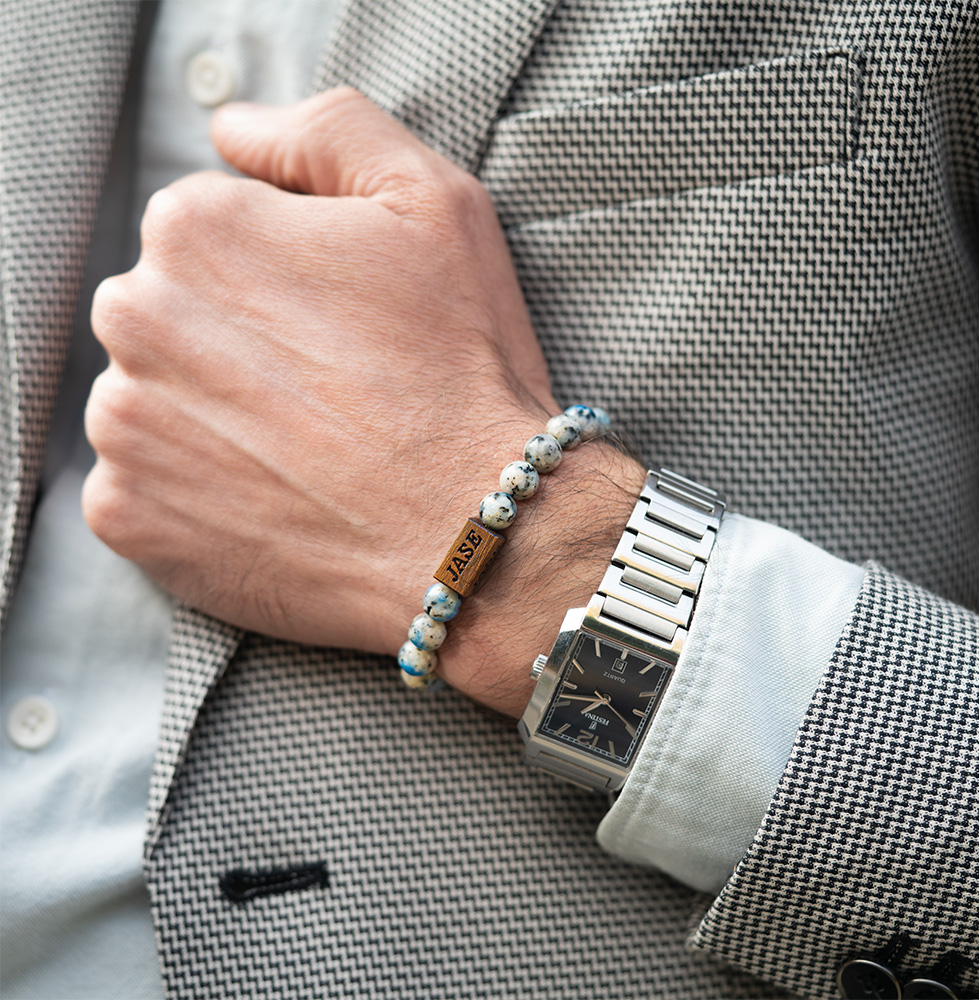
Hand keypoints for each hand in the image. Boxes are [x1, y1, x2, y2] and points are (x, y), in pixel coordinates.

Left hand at [83, 88, 644, 715]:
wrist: (472, 531)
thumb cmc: (462, 367)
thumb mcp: (433, 201)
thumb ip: (326, 131)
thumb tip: (231, 129)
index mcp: (197, 228)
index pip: (209, 234)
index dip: (284, 278)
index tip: (341, 325)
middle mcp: (135, 315)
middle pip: (171, 314)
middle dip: (237, 342)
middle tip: (328, 391)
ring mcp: (124, 423)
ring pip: (153, 399)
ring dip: (214, 418)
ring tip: (305, 449)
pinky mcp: (127, 515)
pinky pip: (146, 487)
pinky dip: (197, 494)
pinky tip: (274, 498)